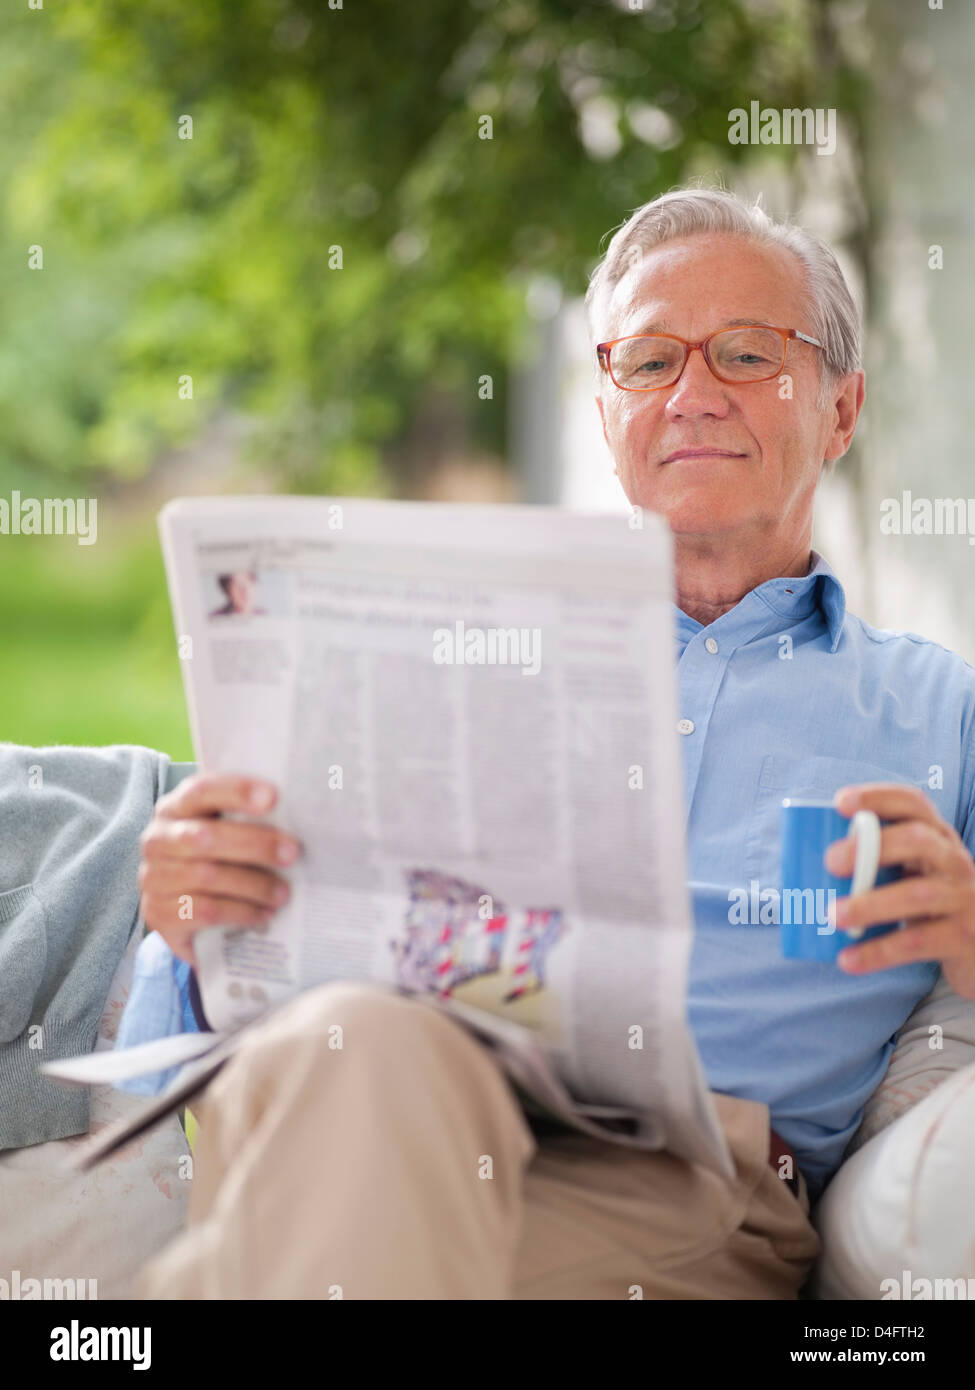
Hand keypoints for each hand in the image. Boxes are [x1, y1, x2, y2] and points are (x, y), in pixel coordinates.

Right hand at [139, 773, 301, 965]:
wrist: (183, 914)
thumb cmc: (216, 861)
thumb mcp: (225, 834)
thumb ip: (248, 820)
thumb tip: (301, 815)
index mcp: (176, 808)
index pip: (202, 791)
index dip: (237, 791)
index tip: (273, 797)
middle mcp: (158, 839)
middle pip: (207, 837)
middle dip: (256, 844)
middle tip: (293, 853)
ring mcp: (153, 878)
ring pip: (208, 877)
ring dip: (254, 885)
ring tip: (283, 894)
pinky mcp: (158, 914)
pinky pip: (205, 911)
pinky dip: (240, 912)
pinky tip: (263, 915)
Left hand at [825, 784, 974, 998]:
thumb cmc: (931, 903)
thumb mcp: (914, 873)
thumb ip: (878, 864)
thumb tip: (808, 869)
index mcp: (937, 837)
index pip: (913, 803)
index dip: (878, 797)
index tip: (840, 803)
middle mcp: (953, 861)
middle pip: (919, 839)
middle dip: (872, 846)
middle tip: (831, 862)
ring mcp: (963, 899)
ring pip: (918, 894)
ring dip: (870, 904)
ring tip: (832, 915)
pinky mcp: (962, 938)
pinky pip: (917, 942)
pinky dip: (879, 952)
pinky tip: (848, 959)